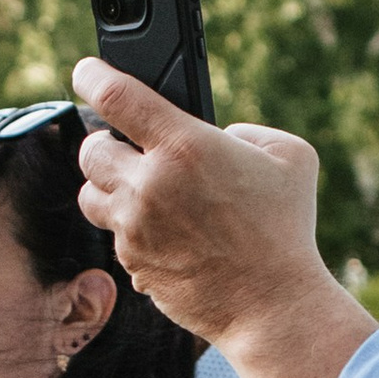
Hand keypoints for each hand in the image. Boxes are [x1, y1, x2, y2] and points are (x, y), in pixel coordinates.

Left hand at [71, 61, 376, 377]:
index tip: (87, 71)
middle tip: (128, 146)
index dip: (92, 75)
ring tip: (140, 191)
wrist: (273, 306)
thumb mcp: (290, 157)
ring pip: (91, 195)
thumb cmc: (287, 230)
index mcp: (184, 146)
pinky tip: (165, 234)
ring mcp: (134, 228)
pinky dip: (131, 231)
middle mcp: (149, 184)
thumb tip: (220, 135)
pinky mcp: (132, 264)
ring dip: (108, 187)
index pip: (113, 96)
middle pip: (90, 149)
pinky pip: (115, 237)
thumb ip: (248, 131)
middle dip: (106, 143)